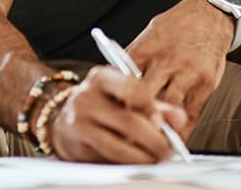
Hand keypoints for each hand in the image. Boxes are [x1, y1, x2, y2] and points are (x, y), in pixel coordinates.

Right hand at [48, 66, 187, 163]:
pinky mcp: (75, 146)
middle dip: (154, 140)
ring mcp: (78, 122)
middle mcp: (86, 97)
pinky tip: (137, 162)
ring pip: (118, 145)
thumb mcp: (124, 96)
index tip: (164, 124)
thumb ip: (154, 105)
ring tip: (156, 159)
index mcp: (101, 77)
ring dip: (143, 157)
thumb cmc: (101, 105)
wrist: (61, 119)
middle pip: (128, 121)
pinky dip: (126, 164)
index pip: (131, 89)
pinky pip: (107, 158)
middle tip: (169, 150)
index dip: (152, 108)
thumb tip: (179, 118)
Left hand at [125, 0, 233, 136]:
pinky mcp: (206, 83)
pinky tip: (174, 140)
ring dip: (158, 128)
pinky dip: (181, 130)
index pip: (123, 82)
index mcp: (145, 49)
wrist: (210, 15)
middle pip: (143, 97)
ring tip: (148, 145)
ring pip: (168, 108)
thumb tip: (113, 86)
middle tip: (125, 138)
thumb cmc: (175, 28)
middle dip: (133, 118)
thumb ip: (133, 61)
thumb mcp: (148, 36)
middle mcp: (166, 61)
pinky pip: (192, 114)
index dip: (114, 103)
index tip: (108, 120)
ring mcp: (187, 73)